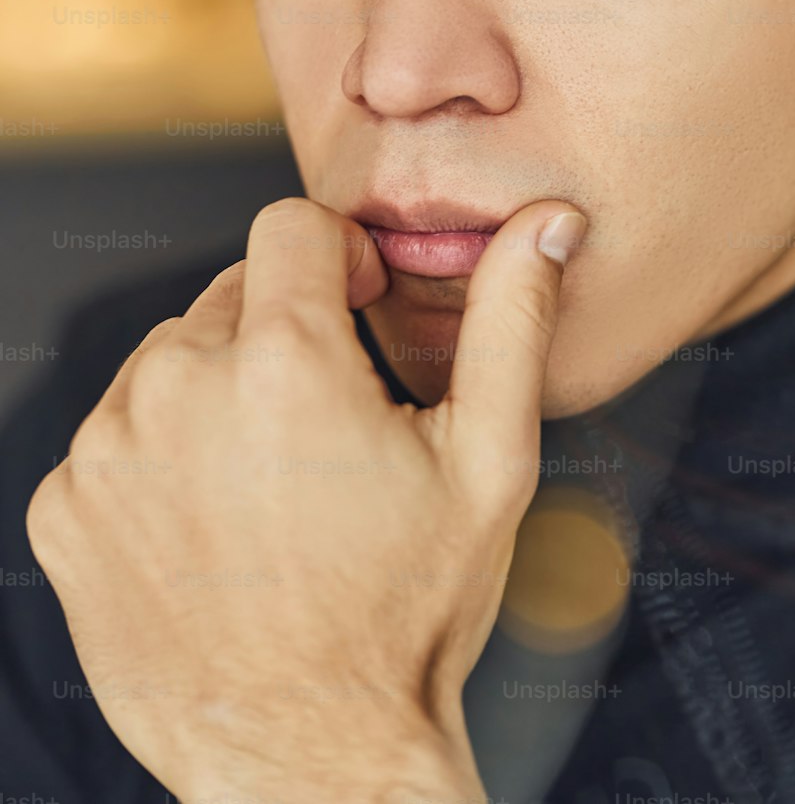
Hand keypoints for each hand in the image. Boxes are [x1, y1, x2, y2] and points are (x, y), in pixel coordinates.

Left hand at [25, 195, 586, 803]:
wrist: (312, 760)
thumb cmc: (408, 613)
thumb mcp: (490, 462)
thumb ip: (511, 320)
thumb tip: (547, 225)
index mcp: (286, 360)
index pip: (292, 226)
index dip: (339, 258)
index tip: (358, 309)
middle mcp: (178, 388)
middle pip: (231, 293)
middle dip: (282, 332)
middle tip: (328, 428)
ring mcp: (108, 452)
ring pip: (170, 360)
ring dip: (217, 392)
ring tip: (272, 484)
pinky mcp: (66, 509)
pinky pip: (115, 436)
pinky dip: (159, 457)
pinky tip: (213, 524)